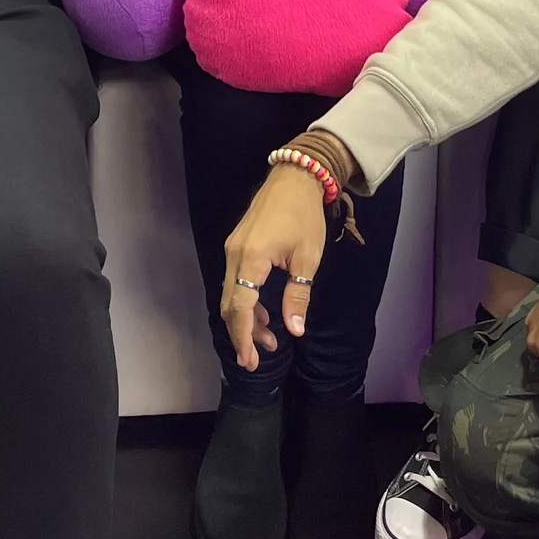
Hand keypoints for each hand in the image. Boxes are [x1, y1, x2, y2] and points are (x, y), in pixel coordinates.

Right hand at [221, 166, 327, 371]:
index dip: (243, 337)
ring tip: (269, 339)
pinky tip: (263, 312)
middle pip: (230, 305)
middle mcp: (234, 255)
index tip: (249, 360)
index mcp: (251, 258)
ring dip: (246, 318)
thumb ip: (297, 295)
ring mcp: (232, 248)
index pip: (240, 307)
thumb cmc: (305, 216)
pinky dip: (246, 300)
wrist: (295, 178)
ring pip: (232, 294)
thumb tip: (294, 329)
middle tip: (259, 357)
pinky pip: (235, 281)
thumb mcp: (308, 258)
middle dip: (243, 333)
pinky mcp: (237, 245)